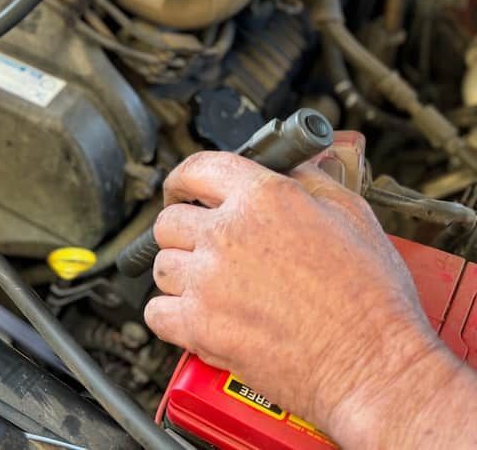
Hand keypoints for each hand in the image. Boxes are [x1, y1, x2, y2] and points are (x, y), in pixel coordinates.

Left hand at [144, 151, 472, 447]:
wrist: (374, 368)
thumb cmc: (372, 299)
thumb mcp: (353, 216)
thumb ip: (311, 180)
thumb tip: (290, 162)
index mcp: (263, 198)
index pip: (199, 168)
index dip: (185, 179)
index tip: (183, 190)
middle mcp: (228, 233)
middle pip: (170, 220)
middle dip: (186, 234)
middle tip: (208, 250)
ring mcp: (208, 280)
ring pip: (163, 266)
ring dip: (183, 277)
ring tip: (216, 290)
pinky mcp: (198, 325)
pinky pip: (156, 312)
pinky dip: (172, 317)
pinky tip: (199, 318)